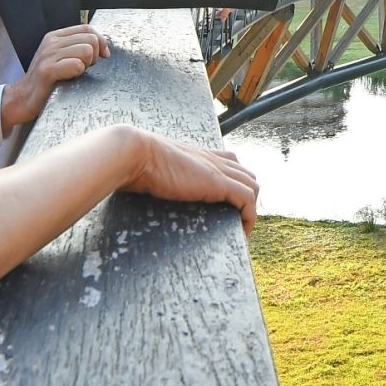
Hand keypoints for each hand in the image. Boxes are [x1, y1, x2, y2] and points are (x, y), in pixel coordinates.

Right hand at [0, 25, 110, 126]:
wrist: (22, 98)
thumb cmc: (47, 81)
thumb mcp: (61, 58)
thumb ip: (78, 48)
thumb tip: (104, 50)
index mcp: (55, 36)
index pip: (87, 28)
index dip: (101, 41)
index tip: (102, 56)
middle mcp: (51, 42)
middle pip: (90, 39)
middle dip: (95, 56)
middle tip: (84, 68)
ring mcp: (48, 55)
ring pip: (86, 50)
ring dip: (87, 65)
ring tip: (76, 73)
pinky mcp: (47, 70)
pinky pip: (76, 65)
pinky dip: (78, 73)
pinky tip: (70, 78)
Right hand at [119, 127, 258, 231]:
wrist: (133, 153)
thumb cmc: (133, 161)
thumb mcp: (151, 167)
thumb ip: (155, 174)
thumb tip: (137, 186)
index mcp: (198, 154)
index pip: (230, 161)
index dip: (235, 181)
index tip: (229, 204)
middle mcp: (212, 158)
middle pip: (246, 174)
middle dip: (248, 197)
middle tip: (237, 221)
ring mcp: (216, 169)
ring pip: (252, 186)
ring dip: (251, 208)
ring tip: (241, 229)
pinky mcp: (217, 183)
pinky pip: (247, 199)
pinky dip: (250, 217)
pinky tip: (242, 233)